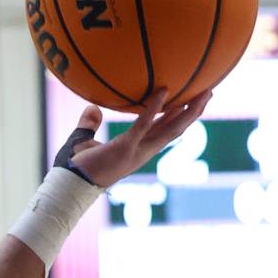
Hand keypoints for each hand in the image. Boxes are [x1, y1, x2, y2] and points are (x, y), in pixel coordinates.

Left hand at [63, 91, 211, 190]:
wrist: (68, 186)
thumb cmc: (74, 168)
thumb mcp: (84, 143)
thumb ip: (89, 126)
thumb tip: (91, 108)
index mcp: (137, 150)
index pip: (165, 131)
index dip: (181, 118)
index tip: (194, 102)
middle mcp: (142, 151)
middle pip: (176, 129)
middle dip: (194, 112)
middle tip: (210, 92)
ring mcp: (136, 151)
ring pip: (170, 129)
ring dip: (188, 111)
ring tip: (204, 92)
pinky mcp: (125, 147)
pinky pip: (143, 125)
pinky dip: (154, 108)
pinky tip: (164, 90)